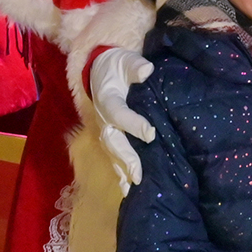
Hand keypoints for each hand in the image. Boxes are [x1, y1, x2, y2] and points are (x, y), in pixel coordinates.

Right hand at [90, 49, 155, 187]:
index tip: (151, 133)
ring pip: (112, 154)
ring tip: (133, 187)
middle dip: (126, 158)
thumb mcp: (124, 60)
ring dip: (122, 171)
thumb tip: (147, 70)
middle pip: (113, 141)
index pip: (119, 113)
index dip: (133, 124)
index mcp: (107, 100)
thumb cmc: (117, 67)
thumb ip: (134, 66)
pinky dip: (120, 174)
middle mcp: (103, 119)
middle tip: (139, 174)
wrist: (100, 72)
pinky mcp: (109, 139)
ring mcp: (105, 131)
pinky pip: (114, 158)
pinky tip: (128, 191)